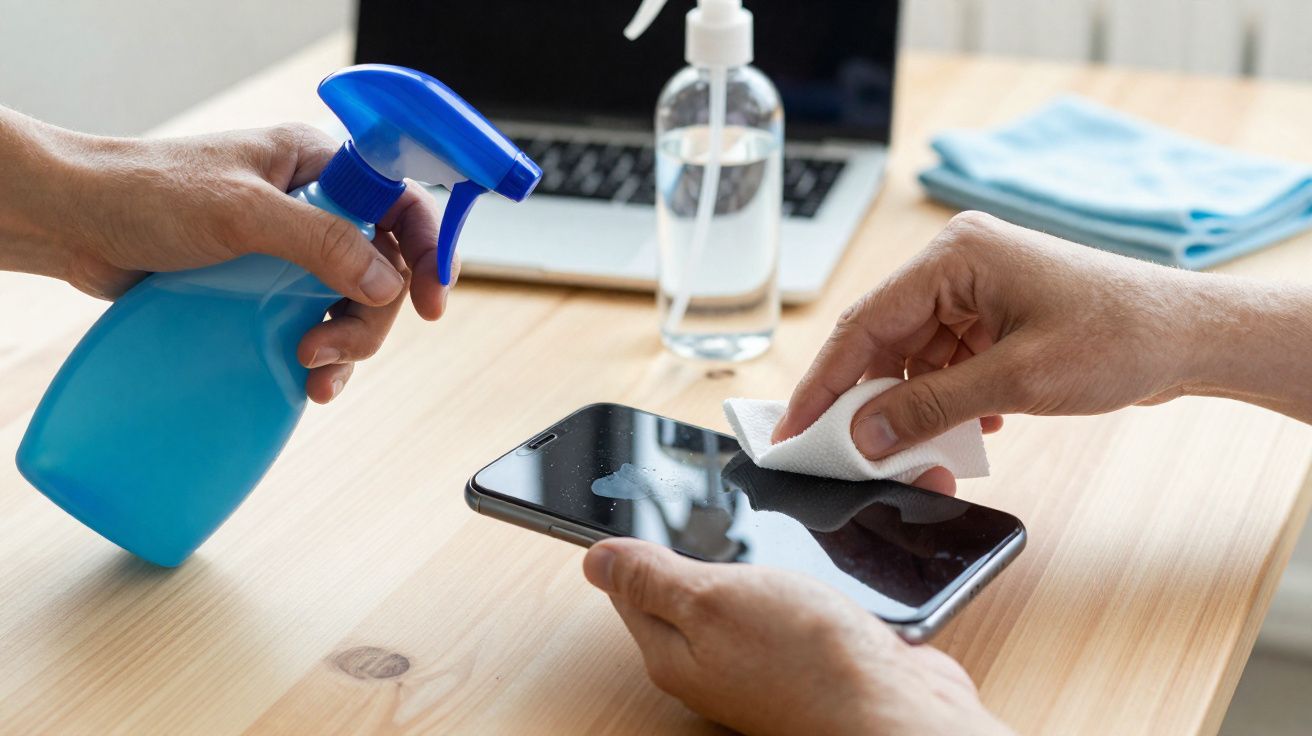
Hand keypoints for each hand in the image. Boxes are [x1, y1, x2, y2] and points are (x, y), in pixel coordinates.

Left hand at [11, 117, 453, 402]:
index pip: (402, 202)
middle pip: (383, 269)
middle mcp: (313, 207)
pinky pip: (317, 327)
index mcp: (319, 166)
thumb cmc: (146, 193)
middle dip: (370, 317)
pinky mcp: (264, 292)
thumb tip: (389, 283)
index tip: (433, 302)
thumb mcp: (241, 213)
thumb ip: (322, 242)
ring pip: (353, 306)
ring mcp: (290, 253)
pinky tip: (308, 382)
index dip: (429, 249)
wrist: (74, 224)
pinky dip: (322, 360)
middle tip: (330, 346)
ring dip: (347, 345)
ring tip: (309, 368)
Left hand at [582, 469, 1012, 735]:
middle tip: (711, 505)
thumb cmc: (807, 661)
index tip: (642, 502)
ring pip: (744, 593)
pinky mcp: (811, 653)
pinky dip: (797, 577)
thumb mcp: (711, 600)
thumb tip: (595, 560)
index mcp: (675, 650)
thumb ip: (653, 578)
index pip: (631, 589)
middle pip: (686, 592)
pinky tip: (810, 559)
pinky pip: (790, 604)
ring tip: (766, 528)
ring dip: (754, 559)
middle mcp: (716, 661)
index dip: (633, 541)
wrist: (895, 710)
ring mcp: (764, 659)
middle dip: (698, 544)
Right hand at [773, 211, 1210, 457]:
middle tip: (850, 455)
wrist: (1193, 335)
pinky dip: (947, 398)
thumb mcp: (1015, 381)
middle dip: (869, 401)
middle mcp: (956, 263)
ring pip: (912, 356)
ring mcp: (976, 287)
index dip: (823, 382)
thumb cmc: (1120, 336)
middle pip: (882, 339)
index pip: (862, 323)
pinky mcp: (995, 312)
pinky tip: (971, 428)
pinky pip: (945, 360)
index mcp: (952, 256)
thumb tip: (863, 437)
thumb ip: (929, 407)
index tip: (794, 429)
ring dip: (914, 405)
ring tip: (923, 450)